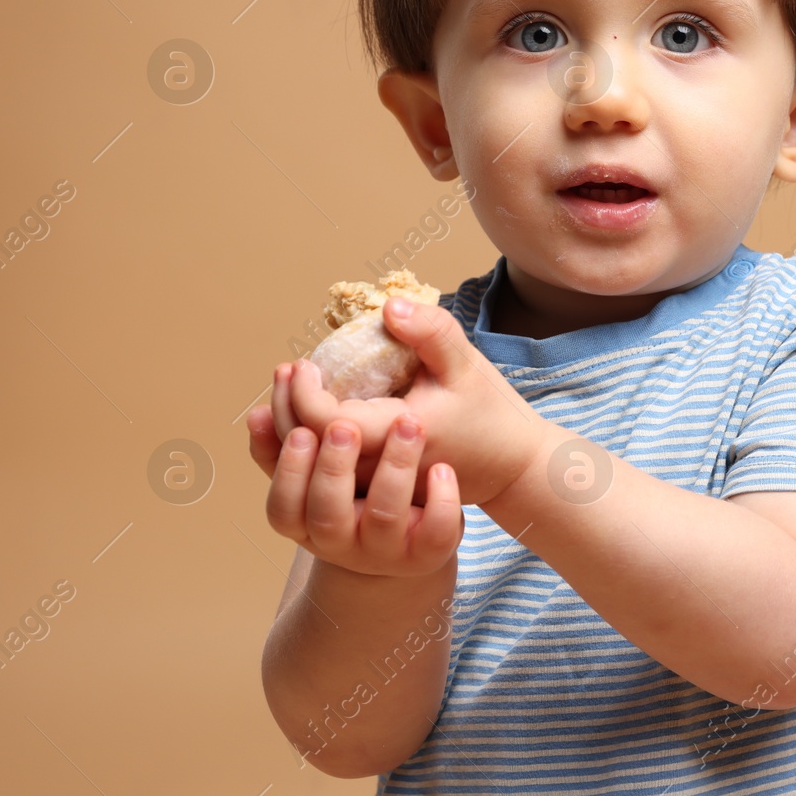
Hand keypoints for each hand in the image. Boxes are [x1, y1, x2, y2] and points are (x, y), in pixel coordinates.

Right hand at [255, 412, 463, 577]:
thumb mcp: (318, 478)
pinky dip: (441, 501)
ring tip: (409, 423)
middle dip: (333, 468)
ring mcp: (385, 552)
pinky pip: (436, 534)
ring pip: (385, 515)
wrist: (409, 540)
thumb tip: (258, 412)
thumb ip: (284, 448)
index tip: (302, 429)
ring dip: (395, 466)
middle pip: (327, 514)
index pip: (283, 508)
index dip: (288, 473)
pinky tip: (442, 469)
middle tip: (346, 425)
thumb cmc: (356, 496)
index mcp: (307, 525)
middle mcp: (341, 543)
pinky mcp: (427, 553)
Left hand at [275, 297, 552, 505]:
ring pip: (312, 468)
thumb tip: (389, 305)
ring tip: (285, 390)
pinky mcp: (375, 489)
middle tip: (286, 370)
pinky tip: (294, 422)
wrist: (510, 466)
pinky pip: (326, 475)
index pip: (327, 425)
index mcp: (398, 438)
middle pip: (308, 451)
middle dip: (284, 407)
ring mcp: (375, 486)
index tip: (304, 363)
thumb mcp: (466, 364)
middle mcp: (379, 470)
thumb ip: (431, 331)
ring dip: (288, 428)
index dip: (303, 394)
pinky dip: (303, 450)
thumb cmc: (489, 412)